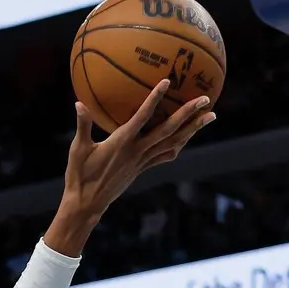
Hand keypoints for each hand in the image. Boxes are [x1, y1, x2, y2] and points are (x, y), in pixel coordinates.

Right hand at [48, 84, 215, 251]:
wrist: (87, 205)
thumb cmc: (79, 176)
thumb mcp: (78, 149)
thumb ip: (82, 125)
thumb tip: (78, 103)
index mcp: (122, 143)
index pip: (142, 117)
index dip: (154, 99)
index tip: (167, 82)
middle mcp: (137, 152)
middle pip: (168, 131)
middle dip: (188, 115)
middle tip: (205, 99)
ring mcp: (142, 162)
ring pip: (174, 143)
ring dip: (193, 129)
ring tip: (210, 115)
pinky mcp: (142, 169)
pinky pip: (166, 154)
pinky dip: (180, 143)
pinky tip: (189, 135)